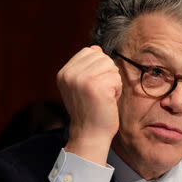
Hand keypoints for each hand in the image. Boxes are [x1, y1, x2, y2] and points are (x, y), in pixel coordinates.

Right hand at [57, 46, 121, 165]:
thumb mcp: (82, 86)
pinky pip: (117, 78)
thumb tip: (96, 47)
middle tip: (100, 93)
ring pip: (110, 66)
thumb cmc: (90, 110)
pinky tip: (108, 101)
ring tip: (103, 97)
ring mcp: (82, 79)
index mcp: (64, 73)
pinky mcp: (96, 86)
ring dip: (113, 82)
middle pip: (102, 57)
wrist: (90, 134)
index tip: (92, 87)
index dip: (98, 68)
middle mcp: (70, 74)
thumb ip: (87, 67)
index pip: (89, 52)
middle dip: (107, 74)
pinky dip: (117, 90)